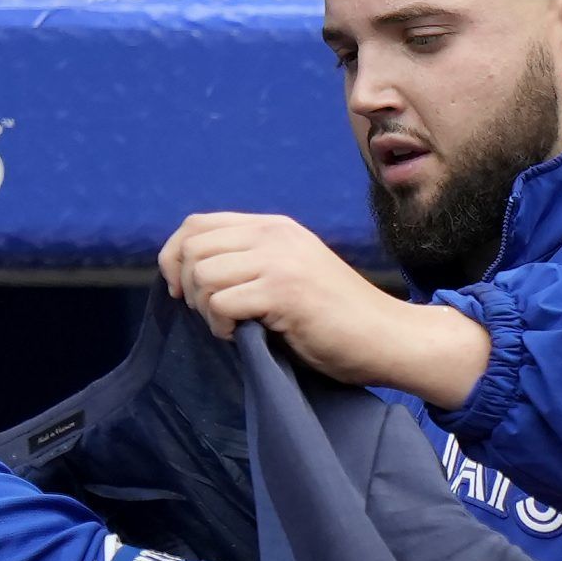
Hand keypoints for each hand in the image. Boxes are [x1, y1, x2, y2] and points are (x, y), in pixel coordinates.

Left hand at [158, 213, 489, 407]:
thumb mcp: (288, 274)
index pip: (197, 224)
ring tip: (233, 326)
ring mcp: (279, 260)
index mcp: (273, 226)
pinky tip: (245, 335)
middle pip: (192, 247)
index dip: (175, 256)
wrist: (386, 336)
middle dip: (188, 288)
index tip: (182, 290)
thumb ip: (249, 263)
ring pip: (202, 274)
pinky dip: (222, 325)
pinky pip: (221, 302)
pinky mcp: (283, 291)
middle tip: (213, 316)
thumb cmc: (335, 319)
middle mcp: (273, 234)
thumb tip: (188, 276)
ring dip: (206, 309)